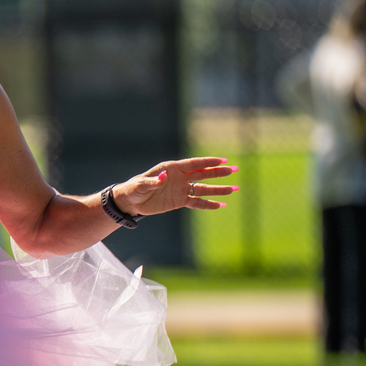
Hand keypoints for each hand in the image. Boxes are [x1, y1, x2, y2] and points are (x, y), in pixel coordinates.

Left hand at [113, 156, 238, 217]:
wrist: (131, 202)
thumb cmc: (134, 189)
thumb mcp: (141, 185)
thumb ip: (153, 181)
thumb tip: (164, 177)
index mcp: (172, 168)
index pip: (193, 164)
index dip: (207, 162)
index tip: (222, 160)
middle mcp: (180, 177)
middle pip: (203, 174)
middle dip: (218, 172)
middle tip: (234, 170)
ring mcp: (181, 189)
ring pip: (203, 188)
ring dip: (218, 189)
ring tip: (234, 189)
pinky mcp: (180, 201)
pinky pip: (196, 202)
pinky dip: (208, 204)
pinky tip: (221, 205)